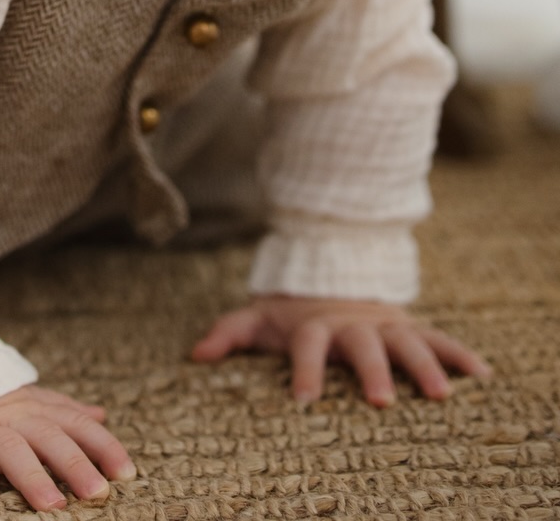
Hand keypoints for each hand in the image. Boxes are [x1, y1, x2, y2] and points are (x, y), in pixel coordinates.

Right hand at [0, 384, 134, 513]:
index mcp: (29, 408)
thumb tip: (99, 416)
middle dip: (74, 463)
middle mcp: (6, 415)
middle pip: (45, 435)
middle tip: (98, 493)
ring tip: (51, 506)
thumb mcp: (21, 399)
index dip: (101, 446)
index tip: (127, 473)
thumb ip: (59, 409)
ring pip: (5, 447)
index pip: (72, 424)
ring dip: (30, 475)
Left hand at [192, 294, 491, 406]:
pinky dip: (459, 354)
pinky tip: (482, 376)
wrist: (333, 277)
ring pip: (406, 341)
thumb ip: (230, 332)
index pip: (306, 345)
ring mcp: (383, 324)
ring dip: (424, 366)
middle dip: (371, 370)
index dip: (303, 370)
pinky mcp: (409, 326)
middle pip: (362, 345)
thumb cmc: (293, 312)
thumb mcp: (260, 317)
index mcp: (315, 325)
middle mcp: (352, 324)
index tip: (302, 400)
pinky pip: (438, 338)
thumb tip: (196, 354)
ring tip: (441, 395)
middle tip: (380, 400)